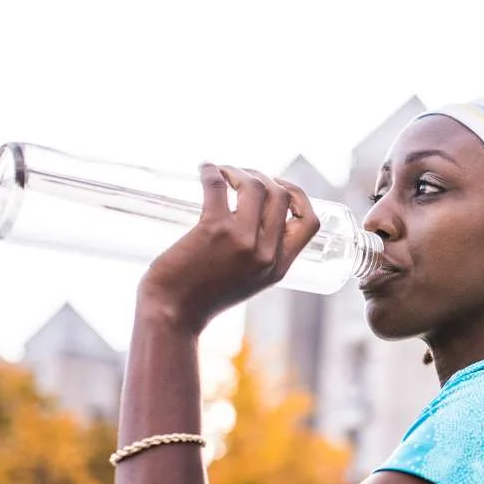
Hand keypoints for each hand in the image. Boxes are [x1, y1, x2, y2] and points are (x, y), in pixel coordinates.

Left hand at [138, 164, 320, 332]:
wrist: (173, 314)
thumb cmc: (203, 297)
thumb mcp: (247, 282)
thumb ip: (257, 258)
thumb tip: (249, 220)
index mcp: (279, 268)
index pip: (309, 223)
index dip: (299, 196)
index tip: (279, 187)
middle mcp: (266, 254)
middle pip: (282, 196)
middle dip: (265, 176)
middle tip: (242, 177)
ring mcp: (242, 241)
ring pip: (256, 185)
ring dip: (240, 170)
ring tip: (223, 173)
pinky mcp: (213, 230)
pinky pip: (218, 186)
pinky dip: (211, 170)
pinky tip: (205, 168)